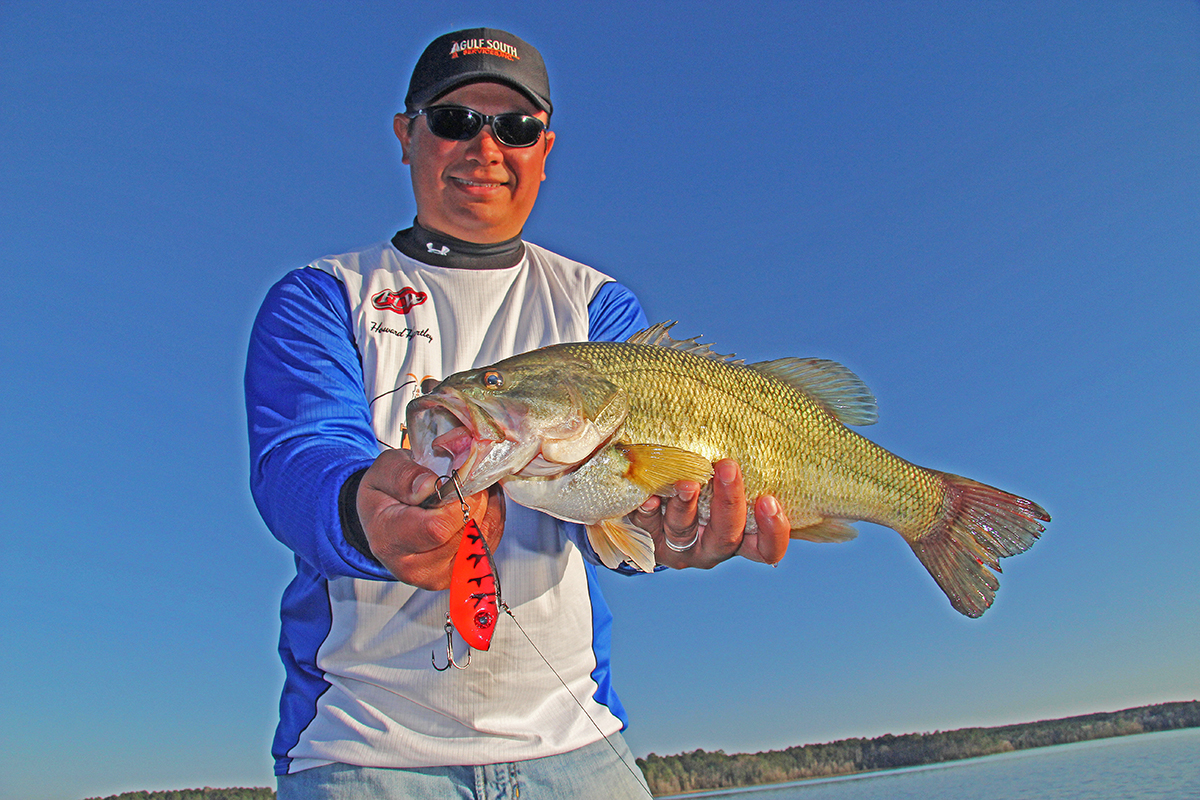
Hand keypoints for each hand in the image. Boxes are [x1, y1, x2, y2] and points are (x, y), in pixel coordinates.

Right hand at [356, 448, 504, 589]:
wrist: (383, 523)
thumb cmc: (382, 497)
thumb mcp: (382, 472)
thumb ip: (402, 476)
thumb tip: (429, 485)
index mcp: (389, 540)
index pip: (436, 529)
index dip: (458, 501)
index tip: (462, 478)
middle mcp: (413, 567)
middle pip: (463, 535)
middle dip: (475, 501)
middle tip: (470, 478)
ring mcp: (438, 576)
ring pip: (480, 540)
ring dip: (487, 509)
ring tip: (474, 489)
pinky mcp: (457, 575)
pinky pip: (488, 545)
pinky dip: (490, 520)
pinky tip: (479, 504)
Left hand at [630, 459, 789, 568]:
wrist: (654, 503)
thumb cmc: (706, 482)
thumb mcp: (727, 478)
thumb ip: (737, 465)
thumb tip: (750, 415)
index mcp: (741, 537)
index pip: (767, 548)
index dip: (773, 531)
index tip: (769, 500)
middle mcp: (713, 547)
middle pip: (727, 536)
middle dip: (729, 501)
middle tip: (728, 468)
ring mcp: (680, 548)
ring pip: (686, 532)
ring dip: (687, 506)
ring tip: (687, 483)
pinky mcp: (650, 541)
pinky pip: (648, 529)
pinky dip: (649, 512)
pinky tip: (651, 496)